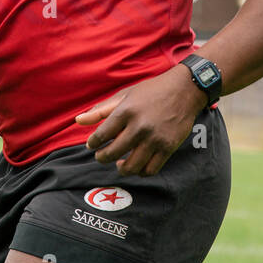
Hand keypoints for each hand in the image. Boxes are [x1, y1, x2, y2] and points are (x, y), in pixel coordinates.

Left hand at [74, 66, 205, 176]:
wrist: (184, 90)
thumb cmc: (151, 91)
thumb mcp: (125, 95)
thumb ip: (101, 110)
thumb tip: (78, 121)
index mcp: (126, 111)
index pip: (101, 135)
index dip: (93, 143)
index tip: (92, 145)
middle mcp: (139, 126)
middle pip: (113, 153)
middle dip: (102, 157)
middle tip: (101, 156)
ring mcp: (155, 139)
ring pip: (132, 166)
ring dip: (121, 168)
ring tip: (118, 163)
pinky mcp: (168, 148)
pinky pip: (150, 169)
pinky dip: (141, 172)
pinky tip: (136, 165)